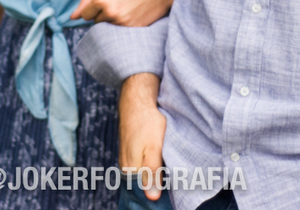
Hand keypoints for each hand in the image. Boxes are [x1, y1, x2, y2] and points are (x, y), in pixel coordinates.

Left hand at [71, 0, 186, 26]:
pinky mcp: (132, 29)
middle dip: (104, 15)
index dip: (94, 9)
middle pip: (96, 22)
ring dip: (114, 22)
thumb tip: (71, 17)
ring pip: (108, 28)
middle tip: (120, 3)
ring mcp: (122, 22)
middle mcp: (110, 11)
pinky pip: (119, 33)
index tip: (106, 3)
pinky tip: (134, 15)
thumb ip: (88, 1)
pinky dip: (124, 26)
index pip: (86, 14)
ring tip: (128, 9)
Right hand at [120, 73, 167, 199]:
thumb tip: (152, 197)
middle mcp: (126, 168)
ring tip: (169, 177)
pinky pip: (140, 167)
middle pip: (142, 186)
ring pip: (142, 176)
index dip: (158, 196)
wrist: (136, 101)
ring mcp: (126, 159)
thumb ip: (152, 172)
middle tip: (173, 185)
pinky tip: (160, 165)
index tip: (170, 197)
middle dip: (156, 189)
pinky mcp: (130, 152)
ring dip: (154, 178)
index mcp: (131, 170)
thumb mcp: (154, 148)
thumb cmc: (147, 123)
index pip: (144, 194)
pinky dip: (150, 169)